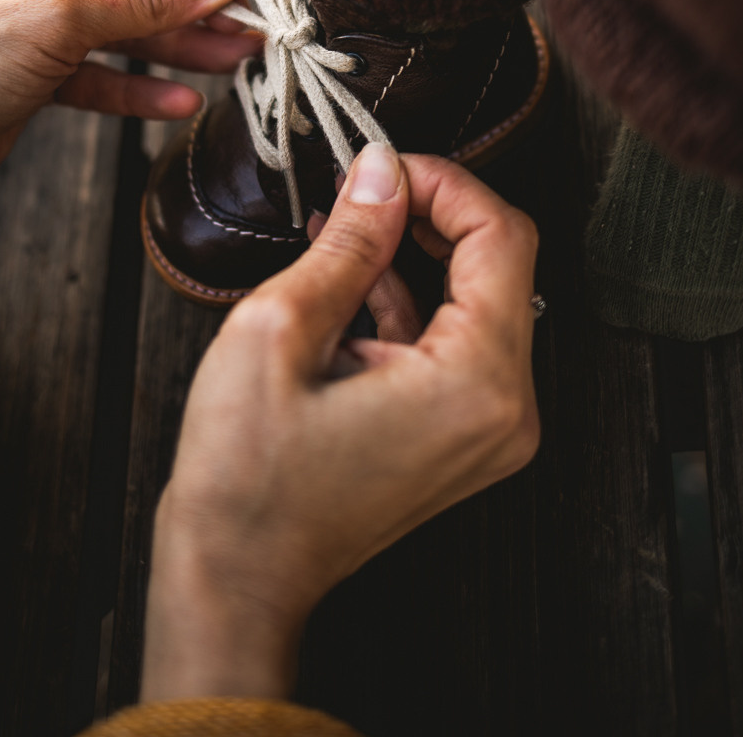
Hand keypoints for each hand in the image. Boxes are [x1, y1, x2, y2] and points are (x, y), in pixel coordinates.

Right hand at [142, 144, 539, 700]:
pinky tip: (350, 273)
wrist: (236, 578)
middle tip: (365, 187)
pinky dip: (409, 300)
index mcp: (477, 383)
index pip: (502, 237)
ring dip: (416, 253)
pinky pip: (453, 343)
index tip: (385, 165)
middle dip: (432, 212)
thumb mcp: (282, 329)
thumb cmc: (246, 475)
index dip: (445, 183)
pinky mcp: (460, 435)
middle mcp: (506, 410)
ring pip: (476, 300)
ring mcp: (487, 429)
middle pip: (500, 266)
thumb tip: (382, 170)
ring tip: (343, 225)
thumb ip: (350, 241)